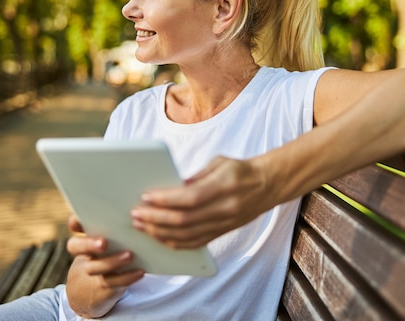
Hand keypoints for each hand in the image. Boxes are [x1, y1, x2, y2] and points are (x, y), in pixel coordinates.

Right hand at [65, 215, 144, 317]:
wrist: (92, 291)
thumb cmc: (110, 255)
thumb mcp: (109, 242)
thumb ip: (118, 228)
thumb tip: (140, 209)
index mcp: (86, 237)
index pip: (74, 225)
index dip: (75, 222)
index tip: (80, 221)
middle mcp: (84, 253)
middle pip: (75, 247)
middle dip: (89, 244)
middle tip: (103, 243)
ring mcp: (92, 271)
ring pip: (96, 267)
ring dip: (113, 261)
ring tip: (129, 255)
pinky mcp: (103, 287)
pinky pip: (113, 283)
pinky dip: (127, 277)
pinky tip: (140, 271)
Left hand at [130, 155, 274, 248]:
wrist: (268, 185)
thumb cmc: (240, 170)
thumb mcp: (219, 162)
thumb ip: (196, 176)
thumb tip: (171, 187)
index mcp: (225, 187)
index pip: (189, 198)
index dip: (165, 199)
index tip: (146, 197)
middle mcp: (225, 209)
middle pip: (184, 220)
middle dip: (156, 218)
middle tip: (136, 214)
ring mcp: (224, 224)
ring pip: (187, 236)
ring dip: (160, 232)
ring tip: (141, 225)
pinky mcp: (222, 233)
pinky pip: (194, 243)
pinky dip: (174, 242)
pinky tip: (159, 236)